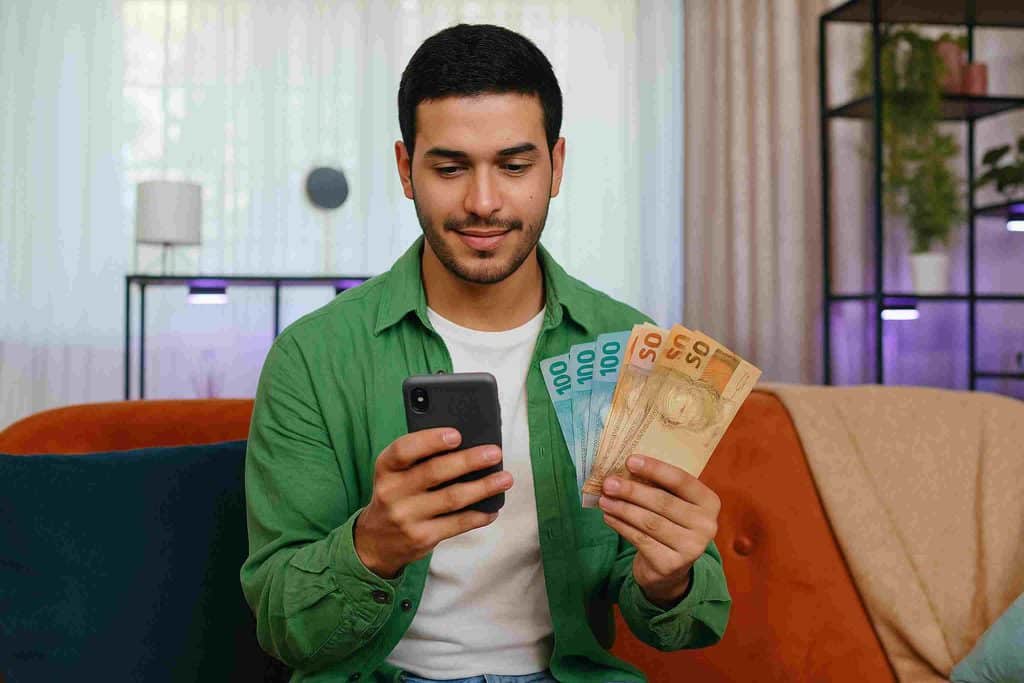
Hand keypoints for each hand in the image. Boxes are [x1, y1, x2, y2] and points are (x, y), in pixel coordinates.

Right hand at [353, 428, 511, 578]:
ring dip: (483, 487)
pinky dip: (478, 515)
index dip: (430, 440)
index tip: (456, 434)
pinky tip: (493, 508)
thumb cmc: (396, 495)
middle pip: (434, 472)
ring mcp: (407, 517)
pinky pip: (457, 524)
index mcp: (386, 468)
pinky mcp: (422, 537)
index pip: (403, 450)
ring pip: (452, 498)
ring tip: (505, 478)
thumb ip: (420, 458)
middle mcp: (392, 492)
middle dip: (469, 461)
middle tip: (494, 453)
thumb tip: (467, 444)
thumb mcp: (395, 474)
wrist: (376, 541)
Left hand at [598, 455, 720, 608]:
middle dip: (632, 491)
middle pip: (663, 502)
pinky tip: (608, 516)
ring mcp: (691, 548)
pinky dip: (621, 526)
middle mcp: (706, 525)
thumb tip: (624, 469)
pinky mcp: (671, 564)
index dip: (655, 469)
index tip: (630, 461)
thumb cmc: (670, 522)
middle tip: (608, 483)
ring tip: (604, 499)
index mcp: (709, 502)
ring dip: (623, 509)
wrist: (670, 567)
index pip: (681, 480)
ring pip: (650, 522)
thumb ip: (658, 486)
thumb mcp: (674, 502)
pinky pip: (641, 540)